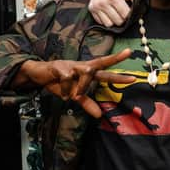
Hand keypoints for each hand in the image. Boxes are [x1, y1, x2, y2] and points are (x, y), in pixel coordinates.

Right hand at [14, 49, 134, 117]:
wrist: (38, 73)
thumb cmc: (59, 82)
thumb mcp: (74, 95)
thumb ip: (87, 103)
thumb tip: (100, 116)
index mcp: (88, 71)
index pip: (106, 67)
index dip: (118, 65)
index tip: (131, 61)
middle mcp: (82, 66)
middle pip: (100, 63)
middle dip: (114, 60)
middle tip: (128, 54)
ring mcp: (72, 65)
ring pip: (87, 72)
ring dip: (83, 86)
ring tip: (75, 96)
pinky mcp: (60, 66)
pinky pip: (67, 78)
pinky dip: (65, 89)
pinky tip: (62, 94)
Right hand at [88, 0, 133, 26]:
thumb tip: (138, 10)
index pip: (125, 15)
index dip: (130, 15)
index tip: (130, 13)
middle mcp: (103, 2)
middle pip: (118, 21)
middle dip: (123, 19)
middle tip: (123, 13)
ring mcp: (96, 6)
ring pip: (108, 24)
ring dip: (114, 21)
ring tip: (116, 14)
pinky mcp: (91, 8)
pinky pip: (100, 22)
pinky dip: (106, 20)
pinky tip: (109, 13)